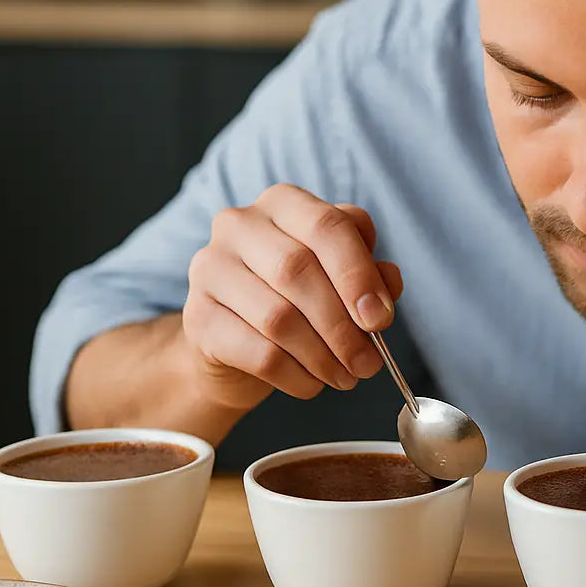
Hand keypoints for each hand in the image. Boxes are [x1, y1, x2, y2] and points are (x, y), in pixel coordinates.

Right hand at [181, 184, 403, 411]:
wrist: (236, 343)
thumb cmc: (299, 299)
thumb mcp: (341, 278)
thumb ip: (370, 274)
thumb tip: (388, 282)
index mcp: (284, 203)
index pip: (328, 225)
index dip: (359, 274)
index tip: (381, 319)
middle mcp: (239, 225)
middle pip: (299, 270)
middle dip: (343, 326)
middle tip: (368, 362)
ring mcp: (210, 268)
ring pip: (278, 317)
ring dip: (323, 357)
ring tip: (345, 377)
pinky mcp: (197, 318)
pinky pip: (258, 353)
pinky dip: (295, 376)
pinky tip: (312, 384)